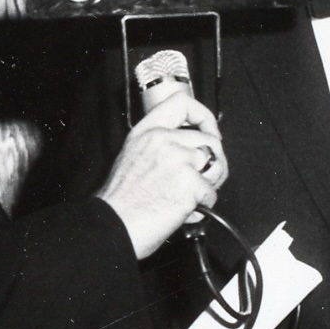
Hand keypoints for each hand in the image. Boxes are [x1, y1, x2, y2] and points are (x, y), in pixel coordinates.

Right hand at [98, 92, 227, 258]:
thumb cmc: (120, 201)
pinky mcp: (189, 182)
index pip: (182, 103)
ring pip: (216, 164)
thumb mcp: (132, 156)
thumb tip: (190, 147)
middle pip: (210, 140)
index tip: (209, 131)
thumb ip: (159, 145)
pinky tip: (183, 209)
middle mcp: (163, 140)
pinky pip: (212, 193)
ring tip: (192, 195)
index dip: (204, 116)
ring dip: (210, 184)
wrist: (113, 226)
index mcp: (147, 132)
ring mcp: (178, 159)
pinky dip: (204, 206)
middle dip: (214, 162)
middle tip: (204, 178)